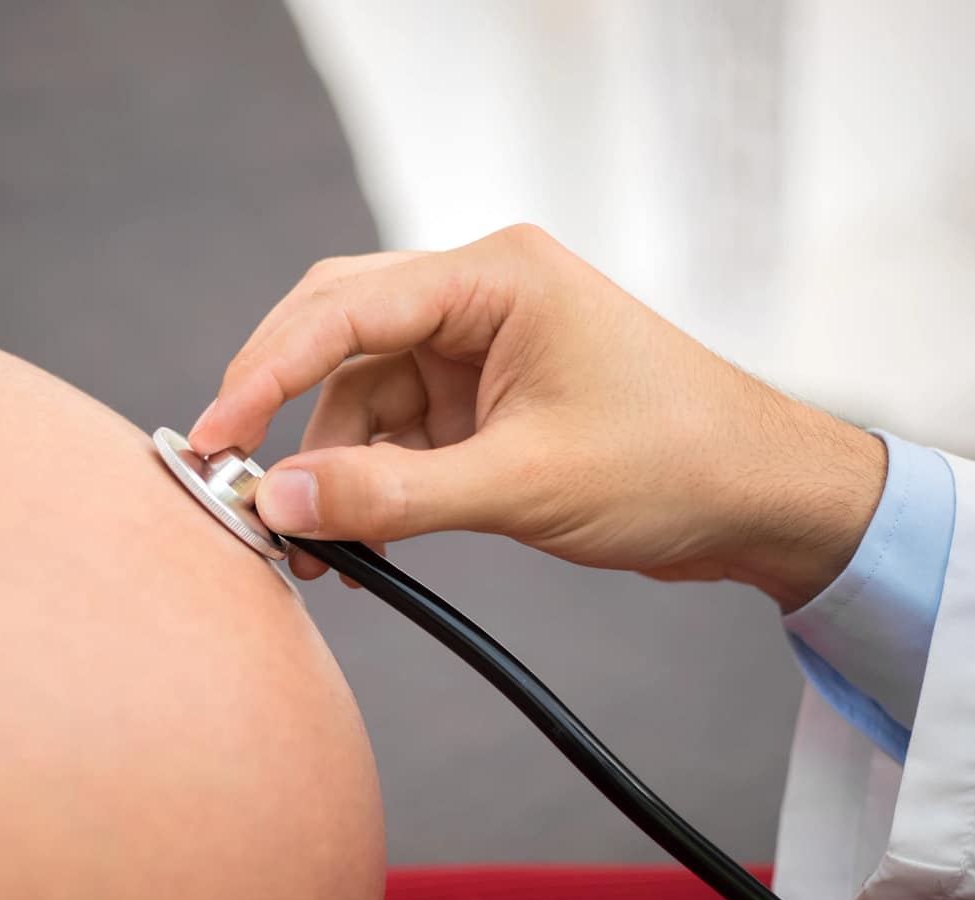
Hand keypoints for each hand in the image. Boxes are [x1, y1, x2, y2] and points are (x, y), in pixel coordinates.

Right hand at [189, 225, 885, 610]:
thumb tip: (282, 503)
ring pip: (362, 397)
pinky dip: (372, 485)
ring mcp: (480, 347)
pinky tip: (359, 541)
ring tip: (318, 549)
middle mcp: (478, 296)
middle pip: (339, 336)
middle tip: (237, 487)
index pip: (344, 308)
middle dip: (285, 414)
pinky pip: (398, 433)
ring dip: (333, 470)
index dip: (263, 373)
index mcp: (494, 276)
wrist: (762, 499)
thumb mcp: (522, 484)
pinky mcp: (485, 399)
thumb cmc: (672, 464)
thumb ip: (393, 495)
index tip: (211, 442)